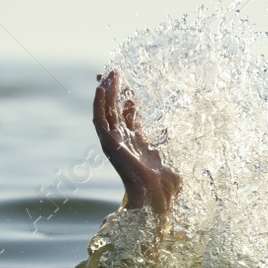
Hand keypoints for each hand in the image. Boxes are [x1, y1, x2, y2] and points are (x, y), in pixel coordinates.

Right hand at [93, 70, 181, 220]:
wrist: (154, 195)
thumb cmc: (164, 182)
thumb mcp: (165, 153)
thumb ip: (164, 139)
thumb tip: (168, 128)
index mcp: (136, 140)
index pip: (128, 115)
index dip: (127, 99)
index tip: (129, 83)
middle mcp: (122, 139)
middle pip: (114, 110)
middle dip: (114, 91)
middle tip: (114, 72)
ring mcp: (114, 140)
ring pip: (106, 111)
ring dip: (106, 93)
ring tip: (107, 75)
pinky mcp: (108, 143)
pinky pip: (100, 120)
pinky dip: (99, 105)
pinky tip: (100, 90)